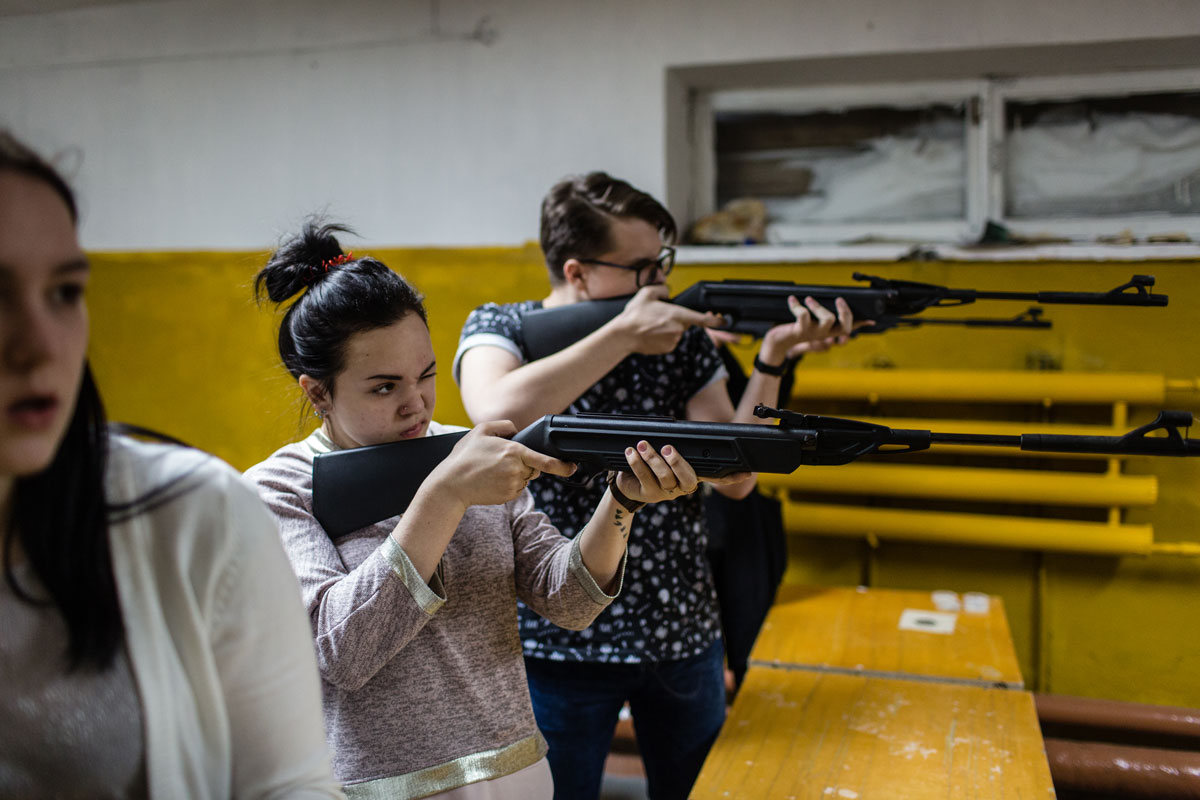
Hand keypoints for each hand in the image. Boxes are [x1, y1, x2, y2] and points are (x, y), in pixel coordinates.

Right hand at [428, 420, 575, 507]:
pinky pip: (517, 488)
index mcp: (513, 452)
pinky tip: (492, 480)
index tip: (572, 468)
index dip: (562, 466)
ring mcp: (513, 485)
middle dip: (525, 464)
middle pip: (534, 467)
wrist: (451, 484)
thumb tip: (517, 431)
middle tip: (500, 461)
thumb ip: (503, 425)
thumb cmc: (464, 457)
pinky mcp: (508, 496)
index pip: (545, 461)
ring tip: (492, 470)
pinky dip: (509, 484)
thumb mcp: (481, 431)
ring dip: (516, 474)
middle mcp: (516, 470)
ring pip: (525, 478)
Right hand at [613, 285, 723, 355]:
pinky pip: (671, 340)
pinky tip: (652, 333)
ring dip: (669, 328)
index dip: (715, 320)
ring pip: (678, 332)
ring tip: (652, 324)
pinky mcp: (668, 349)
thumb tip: (668, 291)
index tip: (723, 320)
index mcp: (678, 314)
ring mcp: (674, 341)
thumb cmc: (635, 315)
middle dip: (676, 318)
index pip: (703, 319)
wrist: (623, 335)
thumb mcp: (647, 293)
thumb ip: (663, 288)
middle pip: (685, 322)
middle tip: (659, 316)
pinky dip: (664, 337)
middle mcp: (679, 329)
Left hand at [614, 440, 751, 504]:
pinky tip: (631, 453)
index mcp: (692, 476)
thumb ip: (676, 448)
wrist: (626, 484)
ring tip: (642, 445)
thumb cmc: (650, 465)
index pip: (715, 477)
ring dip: (652, 458)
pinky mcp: (649, 494)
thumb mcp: (665, 455)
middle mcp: (682, 487)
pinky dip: (637, 463)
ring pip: (664, 477)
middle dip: (678, 462)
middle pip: (688, 478)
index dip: (731, 477)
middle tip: (668, 448)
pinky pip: (645, 478)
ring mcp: (666, 493)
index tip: (746, 472)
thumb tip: (678, 433)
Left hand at [758, 295, 871, 362]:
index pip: (849, 328)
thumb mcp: (811, 320)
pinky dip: (797, 306)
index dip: (860, 323)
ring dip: (819, 307)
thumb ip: (824, 312)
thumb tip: (837, 301)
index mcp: (829, 331)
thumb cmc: (796, 328)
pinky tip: (792, 299)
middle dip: (845, 313)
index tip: (870, 317)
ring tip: (809, 299)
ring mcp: (813, 334)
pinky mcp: (799, 331)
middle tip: (839, 299)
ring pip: (827, 320)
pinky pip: (803, 317)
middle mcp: (824, 334)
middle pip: (844, 328)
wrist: (777, 342)